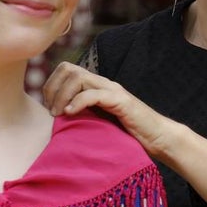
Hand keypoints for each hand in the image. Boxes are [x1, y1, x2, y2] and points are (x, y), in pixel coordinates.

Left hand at [42, 61, 174, 158]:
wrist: (158, 138)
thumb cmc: (128, 135)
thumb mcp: (98, 122)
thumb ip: (82, 114)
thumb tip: (57, 119)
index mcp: (96, 86)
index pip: (66, 69)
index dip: (51, 85)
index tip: (48, 107)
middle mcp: (103, 83)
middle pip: (69, 68)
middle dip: (53, 87)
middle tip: (51, 111)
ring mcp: (113, 90)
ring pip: (78, 77)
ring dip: (62, 95)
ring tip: (59, 114)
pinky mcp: (121, 101)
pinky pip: (94, 94)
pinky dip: (78, 102)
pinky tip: (70, 114)